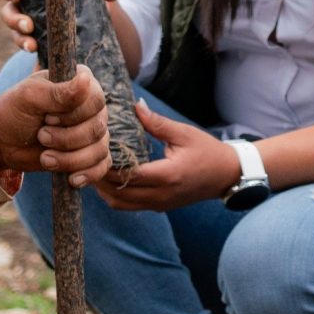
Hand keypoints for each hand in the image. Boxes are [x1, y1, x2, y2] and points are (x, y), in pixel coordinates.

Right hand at [0, 0, 115, 52]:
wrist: (101, 7)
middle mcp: (26, 4)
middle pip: (8, 11)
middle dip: (14, 19)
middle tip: (28, 25)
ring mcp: (31, 24)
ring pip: (16, 32)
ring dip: (20, 39)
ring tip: (32, 45)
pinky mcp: (40, 40)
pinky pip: (29, 46)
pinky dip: (31, 50)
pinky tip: (37, 55)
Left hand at [0, 65, 108, 181]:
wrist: (2, 141)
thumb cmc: (13, 112)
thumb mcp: (29, 98)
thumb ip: (58, 92)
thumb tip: (86, 80)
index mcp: (80, 82)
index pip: (95, 100)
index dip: (73, 115)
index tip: (48, 117)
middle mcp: (91, 106)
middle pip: (97, 128)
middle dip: (67, 139)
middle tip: (41, 136)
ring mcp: (92, 130)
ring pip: (99, 150)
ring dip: (71, 159)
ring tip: (45, 158)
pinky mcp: (90, 153)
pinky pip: (102, 166)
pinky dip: (88, 174)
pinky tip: (71, 179)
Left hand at [93, 102, 240, 211]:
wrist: (228, 175)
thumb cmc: (208, 151)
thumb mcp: (184, 133)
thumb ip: (156, 123)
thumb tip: (135, 106)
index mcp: (168, 175)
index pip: (128, 175)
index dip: (107, 166)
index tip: (93, 151)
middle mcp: (162, 194)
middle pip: (119, 193)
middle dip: (99, 180)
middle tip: (85, 161)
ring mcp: (160, 204)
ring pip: (121, 204)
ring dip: (105, 191)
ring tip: (94, 171)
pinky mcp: (160, 207)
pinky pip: (131, 206)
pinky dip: (116, 196)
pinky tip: (110, 180)